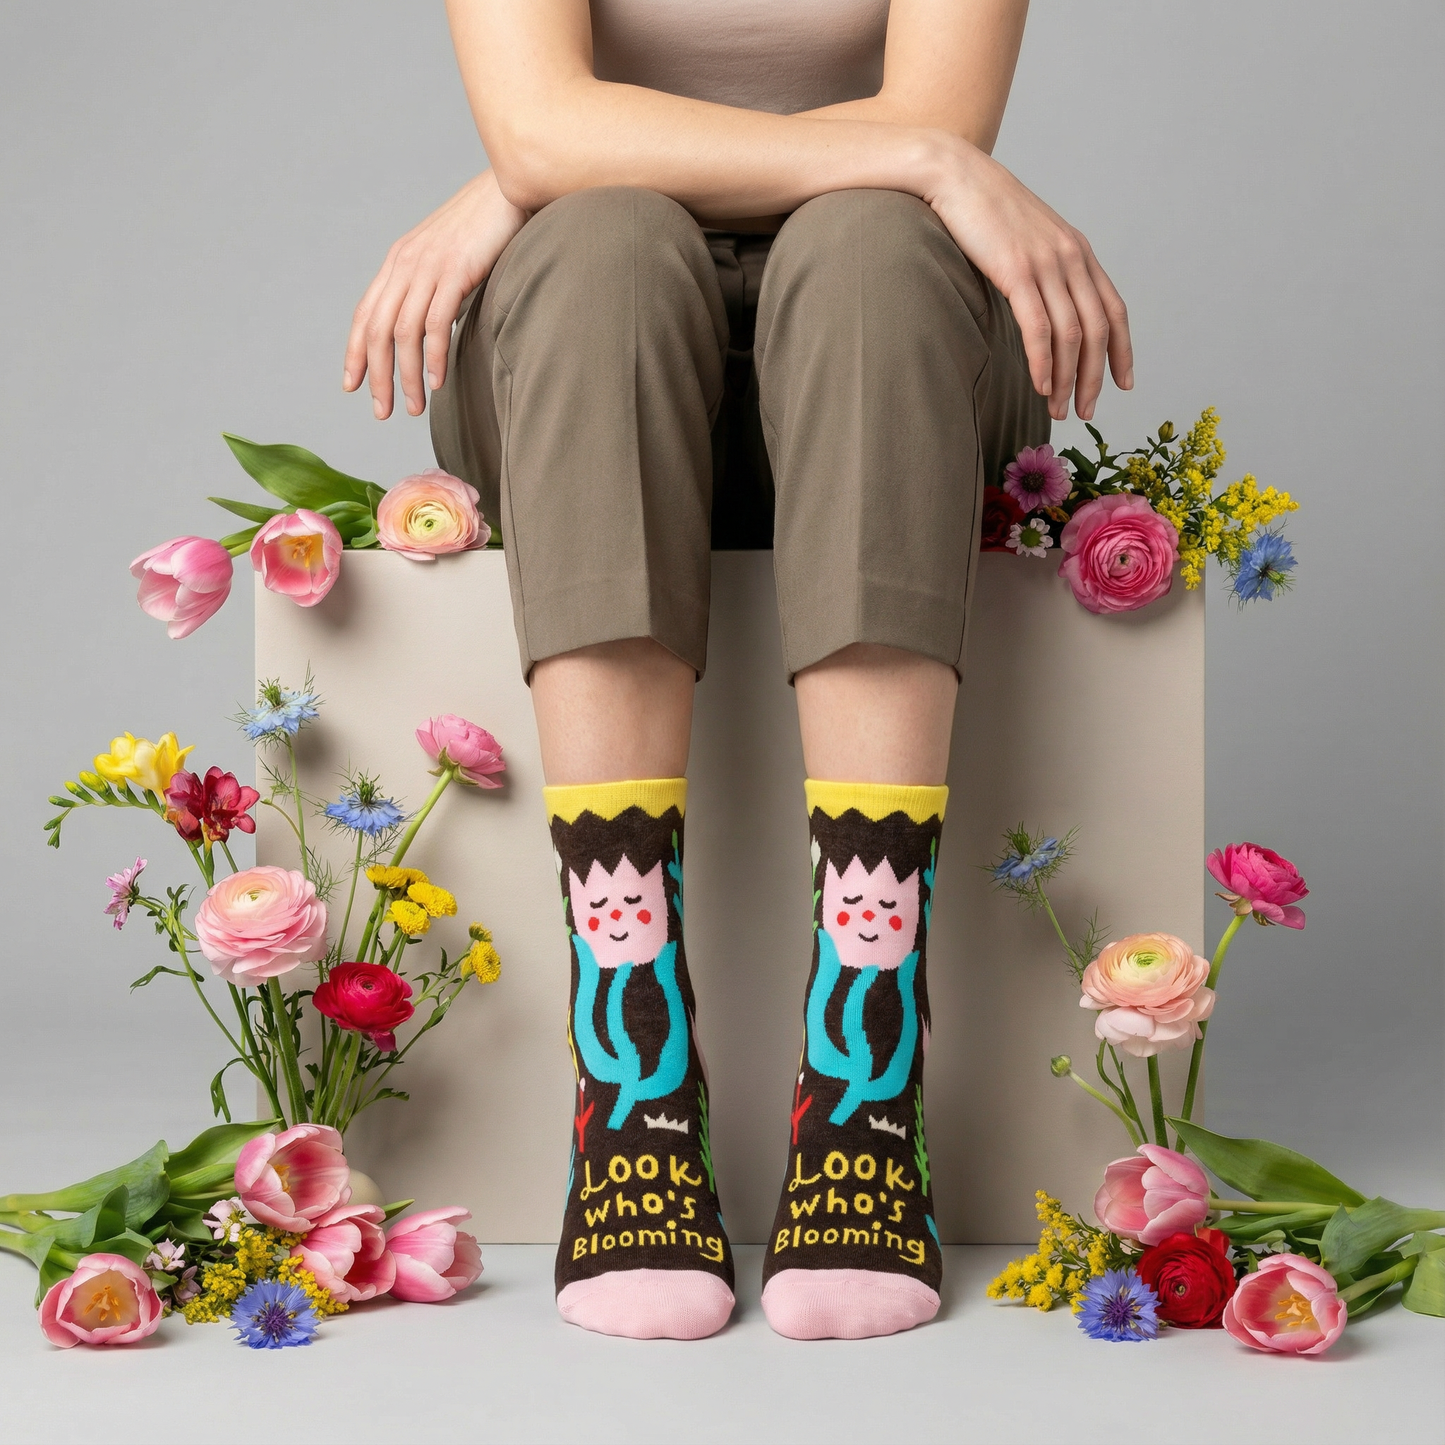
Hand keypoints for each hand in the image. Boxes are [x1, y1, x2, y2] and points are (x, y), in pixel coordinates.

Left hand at [344, 169, 528, 418]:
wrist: (509, 190)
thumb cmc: (485, 228)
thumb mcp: (449, 260)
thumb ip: (436, 291)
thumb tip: (436, 330)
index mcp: (399, 262)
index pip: (366, 314)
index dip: (355, 352)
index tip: (353, 386)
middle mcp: (405, 264)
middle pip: (377, 330)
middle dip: (377, 376)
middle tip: (383, 411)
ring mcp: (428, 268)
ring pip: (403, 333)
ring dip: (406, 376)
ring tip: (414, 407)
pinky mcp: (454, 272)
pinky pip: (435, 323)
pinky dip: (433, 356)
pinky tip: (437, 382)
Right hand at [923, 137, 1132, 421]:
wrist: (955, 175)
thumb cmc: (983, 210)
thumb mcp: (1026, 239)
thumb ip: (1043, 269)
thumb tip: (1044, 306)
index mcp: (1077, 251)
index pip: (1113, 309)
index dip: (1122, 350)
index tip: (1123, 383)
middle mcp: (1071, 257)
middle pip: (1097, 329)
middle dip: (1095, 377)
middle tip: (1087, 411)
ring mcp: (1046, 263)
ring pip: (1071, 335)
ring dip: (1068, 379)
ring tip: (1059, 409)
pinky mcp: (1017, 271)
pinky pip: (1039, 327)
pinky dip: (1042, 362)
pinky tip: (1041, 385)